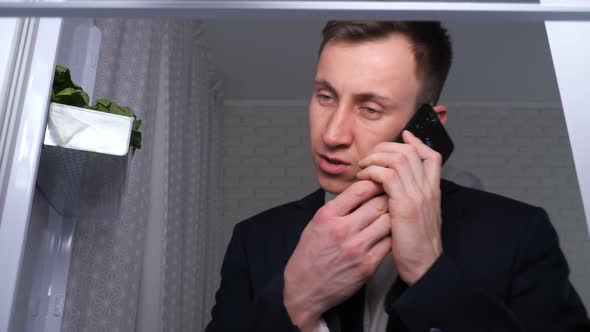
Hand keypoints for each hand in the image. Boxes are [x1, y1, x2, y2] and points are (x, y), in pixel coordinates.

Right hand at [284, 180, 391, 330]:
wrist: (304, 289)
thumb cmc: (309, 256)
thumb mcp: (315, 224)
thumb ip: (337, 208)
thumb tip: (360, 192)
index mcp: (327, 216)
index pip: (359, 189)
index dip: (374, 183)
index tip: (379, 183)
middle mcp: (342, 230)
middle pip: (378, 204)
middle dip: (388, 198)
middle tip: (392, 198)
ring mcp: (356, 248)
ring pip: (388, 222)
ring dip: (393, 217)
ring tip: (393, 216)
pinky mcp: (367, 265)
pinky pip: (389, 243)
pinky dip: (391, 237)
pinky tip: (389, 235)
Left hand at [357, 130, 442, 284]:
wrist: (423, 266)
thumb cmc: (415, 246)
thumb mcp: (418, 218)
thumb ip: (411, 198)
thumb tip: (394, 185)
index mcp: (432, 191)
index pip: (431, 156)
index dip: (417, 142)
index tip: (404, 136)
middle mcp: (427, 189)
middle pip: (411, 151)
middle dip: (387, 147)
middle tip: (371, 155)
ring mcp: (418, 195)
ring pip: (398, 158)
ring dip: (376, 158)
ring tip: (364, 166)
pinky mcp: (404, 205)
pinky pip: (387, 175)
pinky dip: (372, 171)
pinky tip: (364, 178)